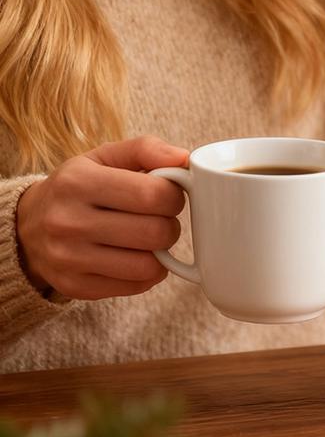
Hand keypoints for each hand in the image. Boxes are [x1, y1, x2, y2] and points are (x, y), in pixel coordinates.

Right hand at [15, 136, 188, 300]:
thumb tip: (185, 158)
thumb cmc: (80, 186)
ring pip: (148, 264)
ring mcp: (68, 259)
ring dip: (161, 252)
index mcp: (78, 182)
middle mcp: (68, 222)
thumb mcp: (105, 156)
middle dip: (170, 224)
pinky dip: (147, 272)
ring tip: (149, 238)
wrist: (28, 226)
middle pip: (155, 232)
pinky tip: (136, 256)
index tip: (168, 195)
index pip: (154, 194)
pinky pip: (136, 286)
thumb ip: (147, 149)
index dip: (174, 195)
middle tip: (161, 218)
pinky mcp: (75, 286)